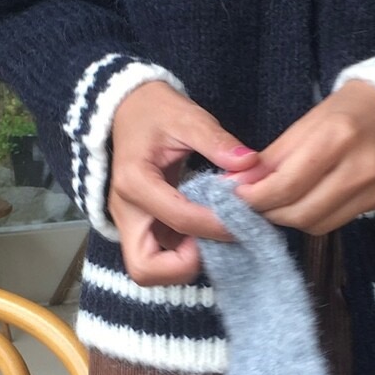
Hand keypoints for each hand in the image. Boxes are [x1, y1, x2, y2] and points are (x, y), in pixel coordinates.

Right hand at [109, 81, 258, 285]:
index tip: (246, 217)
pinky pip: (158, 253)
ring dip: (184, 263)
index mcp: (135, 182)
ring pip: (148, 268)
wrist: (130, 107)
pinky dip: (184, 253)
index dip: (217, 225)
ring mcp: (130, 221)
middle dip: (184, 266)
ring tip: (216, 235)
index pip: (180, 219)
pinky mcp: (140, 224)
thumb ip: (217, 141)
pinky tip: (209, 229)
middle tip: (217, 241)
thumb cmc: (156, 110)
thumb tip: (249, 164)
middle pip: (145, 267)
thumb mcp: (188, 117)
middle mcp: (125, 209)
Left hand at [232, 80, 374, 234]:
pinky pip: (335, 222)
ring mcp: (374, 188)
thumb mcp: (308, 121)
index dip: (255, 196)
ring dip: (288, 218)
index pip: (287, 184)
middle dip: (268, 211)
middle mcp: (360, 167)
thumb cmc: (349, 108)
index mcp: (337, 136)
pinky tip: (304, 202)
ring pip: (316, 224)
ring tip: (276, 202)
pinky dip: (312, 217)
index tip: (235, 193)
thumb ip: (275, 156)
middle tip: (251, 201)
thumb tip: (239, 184)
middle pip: (300, 211)